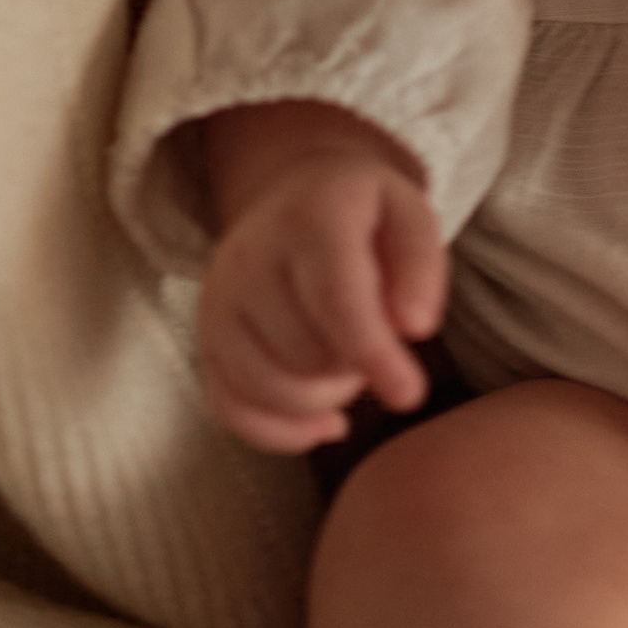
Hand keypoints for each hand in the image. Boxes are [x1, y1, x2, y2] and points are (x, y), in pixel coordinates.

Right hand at [198, 101, 446, 451]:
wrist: (291, 195)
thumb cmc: (364, 216)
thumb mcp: (409, 214)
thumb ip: (421, 266)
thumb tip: (416, 329)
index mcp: (308, 219)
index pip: (334, 300)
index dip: (372, 354)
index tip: (410, 395)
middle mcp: (248, 258)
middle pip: (306, 353)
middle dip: (355, 365)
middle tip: (376, 337)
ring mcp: (217, 302)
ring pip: (270, 388)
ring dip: (324, 396)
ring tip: (348, 359)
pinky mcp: (206, 340)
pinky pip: (233, 410)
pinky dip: (282, 432)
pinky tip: (325, 423)